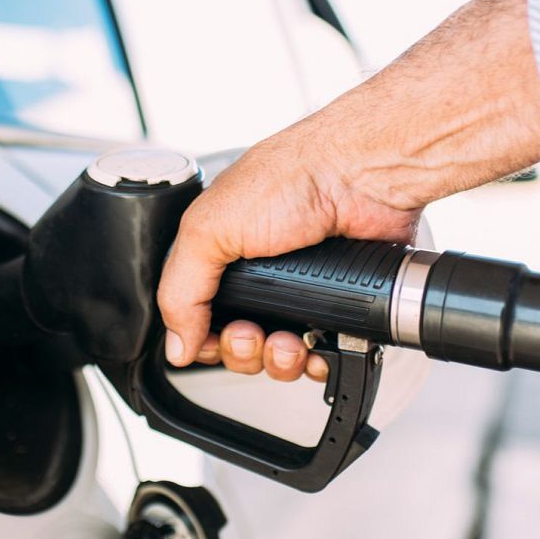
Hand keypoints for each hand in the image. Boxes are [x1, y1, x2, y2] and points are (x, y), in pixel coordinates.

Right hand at [158, 0, 539, 378]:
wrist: (362, 176)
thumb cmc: (292, 179)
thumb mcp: (209, 228)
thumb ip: (180, 289)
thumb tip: (176, 344)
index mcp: (223, 257)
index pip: (200, 319)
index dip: (204, 340)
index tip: (212, 340)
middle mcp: (261, 276)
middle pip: (240, 345)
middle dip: (243, 352)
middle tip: (251, 334)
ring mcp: (302, 293)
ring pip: (282, 357)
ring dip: (280, 361)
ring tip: (289, 342)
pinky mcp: (342, 304)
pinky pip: (326, 353)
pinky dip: (320, 362)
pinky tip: (318, 349)